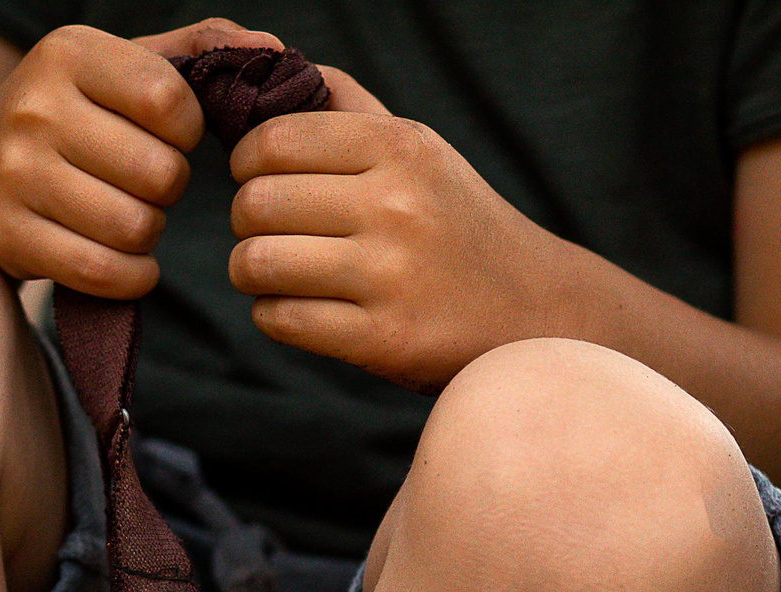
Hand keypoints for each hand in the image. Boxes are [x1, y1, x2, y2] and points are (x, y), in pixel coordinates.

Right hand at [0, 18, 283, 298]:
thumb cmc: (69, 115)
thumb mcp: (117, 65)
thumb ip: (197, 50)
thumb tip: (274, 50)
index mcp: (68, 52)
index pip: (170, 100)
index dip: (189, 130)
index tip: (172, 136)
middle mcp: (33, 107)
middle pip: (159, 173)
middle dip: (169, 187)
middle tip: (146, 184)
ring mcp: (14, 174)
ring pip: (136, 227)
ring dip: (149, 233)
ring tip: (129, 215)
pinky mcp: (9, 236)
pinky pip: (104, 272)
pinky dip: (132, 276)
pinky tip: (126, 261)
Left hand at [226, 67, 566, 390]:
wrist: (534, 307)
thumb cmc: (455, 222)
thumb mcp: (420, 148)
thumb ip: (348, 107)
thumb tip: (272, 65)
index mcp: (401, 148)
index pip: (272, 141)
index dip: (247, 162)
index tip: (260, 178)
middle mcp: (396, 206)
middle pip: (255, 203)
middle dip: (246, 220)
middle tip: (267, 230)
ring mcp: (390, 275)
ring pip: (256, 263)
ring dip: (251, 271)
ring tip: (277, 271)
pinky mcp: (382, 338)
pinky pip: (279, 319)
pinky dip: (273, 315)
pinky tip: (298, 306)